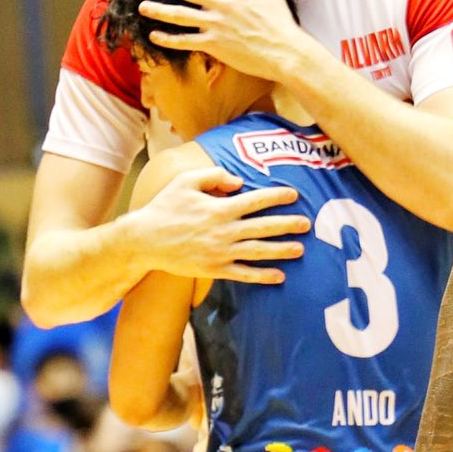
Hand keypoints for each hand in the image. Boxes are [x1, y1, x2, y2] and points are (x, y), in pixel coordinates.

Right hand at [129, 164, 307, 285]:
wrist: (145, 240)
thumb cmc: (165, 207)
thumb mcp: (186, 181)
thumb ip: (214, 176)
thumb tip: (239, 182)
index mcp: (219, 208)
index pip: (255, 201)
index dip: (276, 197)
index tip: (293, 195)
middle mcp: (224, 231)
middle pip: (263, 227)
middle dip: (287, 225)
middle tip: (307, 223)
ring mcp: (220, 252)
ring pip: (258, 251)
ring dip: (281, 250)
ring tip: (300, 249)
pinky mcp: (214, 269)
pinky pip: (243, 274)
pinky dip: (262, 276)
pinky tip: (279, 276)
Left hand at [142, 0, 309, 83]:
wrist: (284, 51)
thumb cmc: (280, 21)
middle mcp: (221, 3)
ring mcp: (216, 24)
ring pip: (180, 15)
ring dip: (159, 10)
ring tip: (143, 6)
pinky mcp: (214, 44)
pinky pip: (186, 41)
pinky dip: (169, 39)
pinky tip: (155, 36)